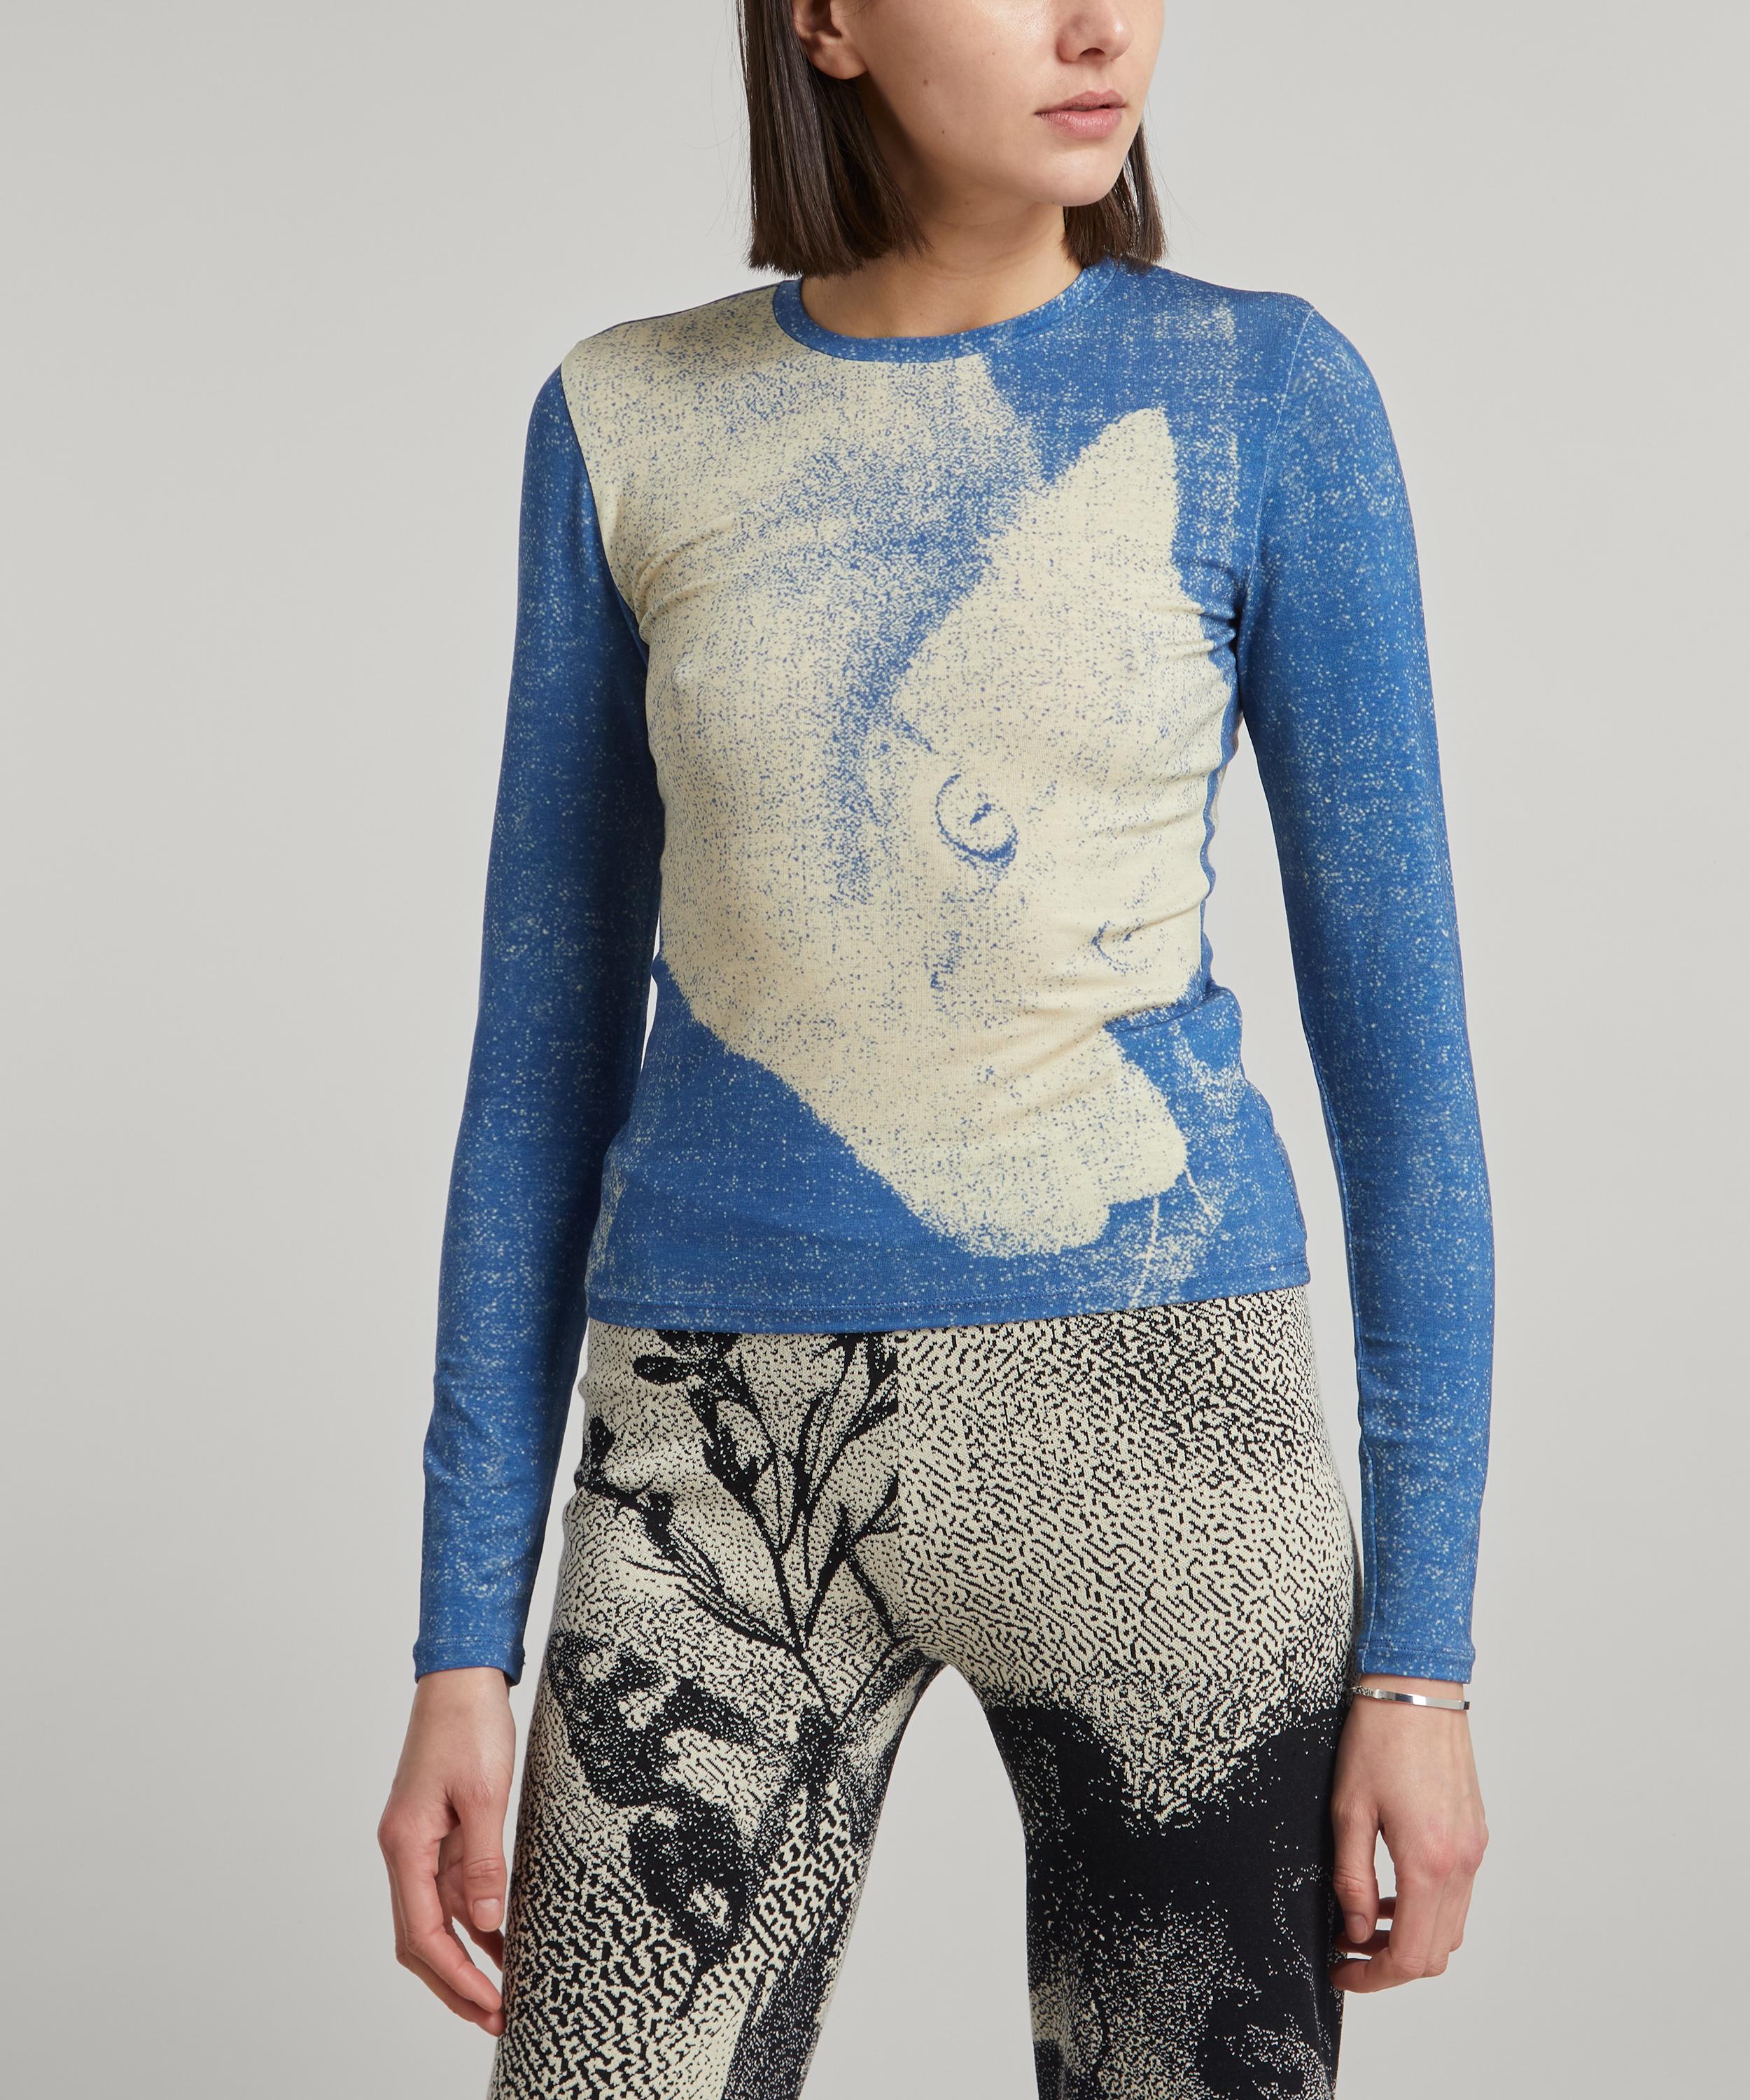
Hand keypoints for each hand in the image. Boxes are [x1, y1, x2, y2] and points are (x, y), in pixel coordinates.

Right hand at [378, 1666, 516, 2033]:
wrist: (462, 1676)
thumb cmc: (469, 1724)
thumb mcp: (485, 1793)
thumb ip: (484, 1859)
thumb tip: (487, 1920)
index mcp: (406, 1844)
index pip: (422, 1933)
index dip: (454, 1977)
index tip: (487, 2006)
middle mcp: (406, 1849)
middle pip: (420, 1938)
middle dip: (454, 1984)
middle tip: (494, 2017)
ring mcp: (422, 1841)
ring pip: (436, 1918)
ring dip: (466, 1956)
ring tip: (504, 1992)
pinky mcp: (441, 1829)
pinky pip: (453, 1888)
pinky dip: (475, 1918)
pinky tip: (503, 1938)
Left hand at [1329, 1675, 1487, 1992]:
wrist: (1416, 1688)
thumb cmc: (1378, 1738)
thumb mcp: (1348, 1810)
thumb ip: (1352, 1878)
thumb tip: (1355, 1930)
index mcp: (1429, 1862)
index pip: (1411, 1956)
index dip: (1374, 1977)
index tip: (1343, 1971)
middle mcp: (1462, 1863)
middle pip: (1436, 1952)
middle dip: (1391, 1963)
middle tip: (1349, 1948)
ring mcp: (1474, 1849)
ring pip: (1450, 1926)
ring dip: (1411, 1936)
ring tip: (1366, 1918)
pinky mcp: (1475, 1833)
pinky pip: (1457, 1893)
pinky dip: (1427, 1906)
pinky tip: (1392, 1887)